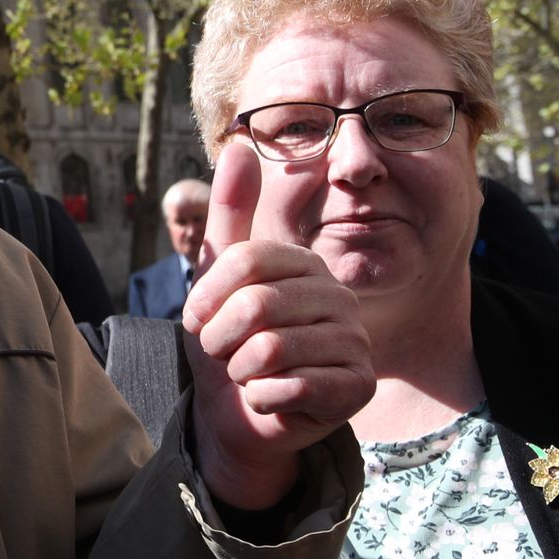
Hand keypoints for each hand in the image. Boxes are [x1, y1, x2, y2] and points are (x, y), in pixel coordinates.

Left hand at [182, 143, 373, 508]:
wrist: (237, 414)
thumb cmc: (225, 344)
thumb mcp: (214, 278)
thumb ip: (227, 213)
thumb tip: (240, 144)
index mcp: (304, 264)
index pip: (245, 261)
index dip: (206, 297)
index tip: (200, 319)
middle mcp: (338, 296)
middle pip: (255, 306)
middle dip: (219, 339)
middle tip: (225, 353)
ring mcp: (355, 341)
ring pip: (269, 349)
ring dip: (238, 370)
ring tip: (247, 374)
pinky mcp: (359, 387)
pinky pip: (287, 388)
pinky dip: (261, 398)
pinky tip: (271, 399)